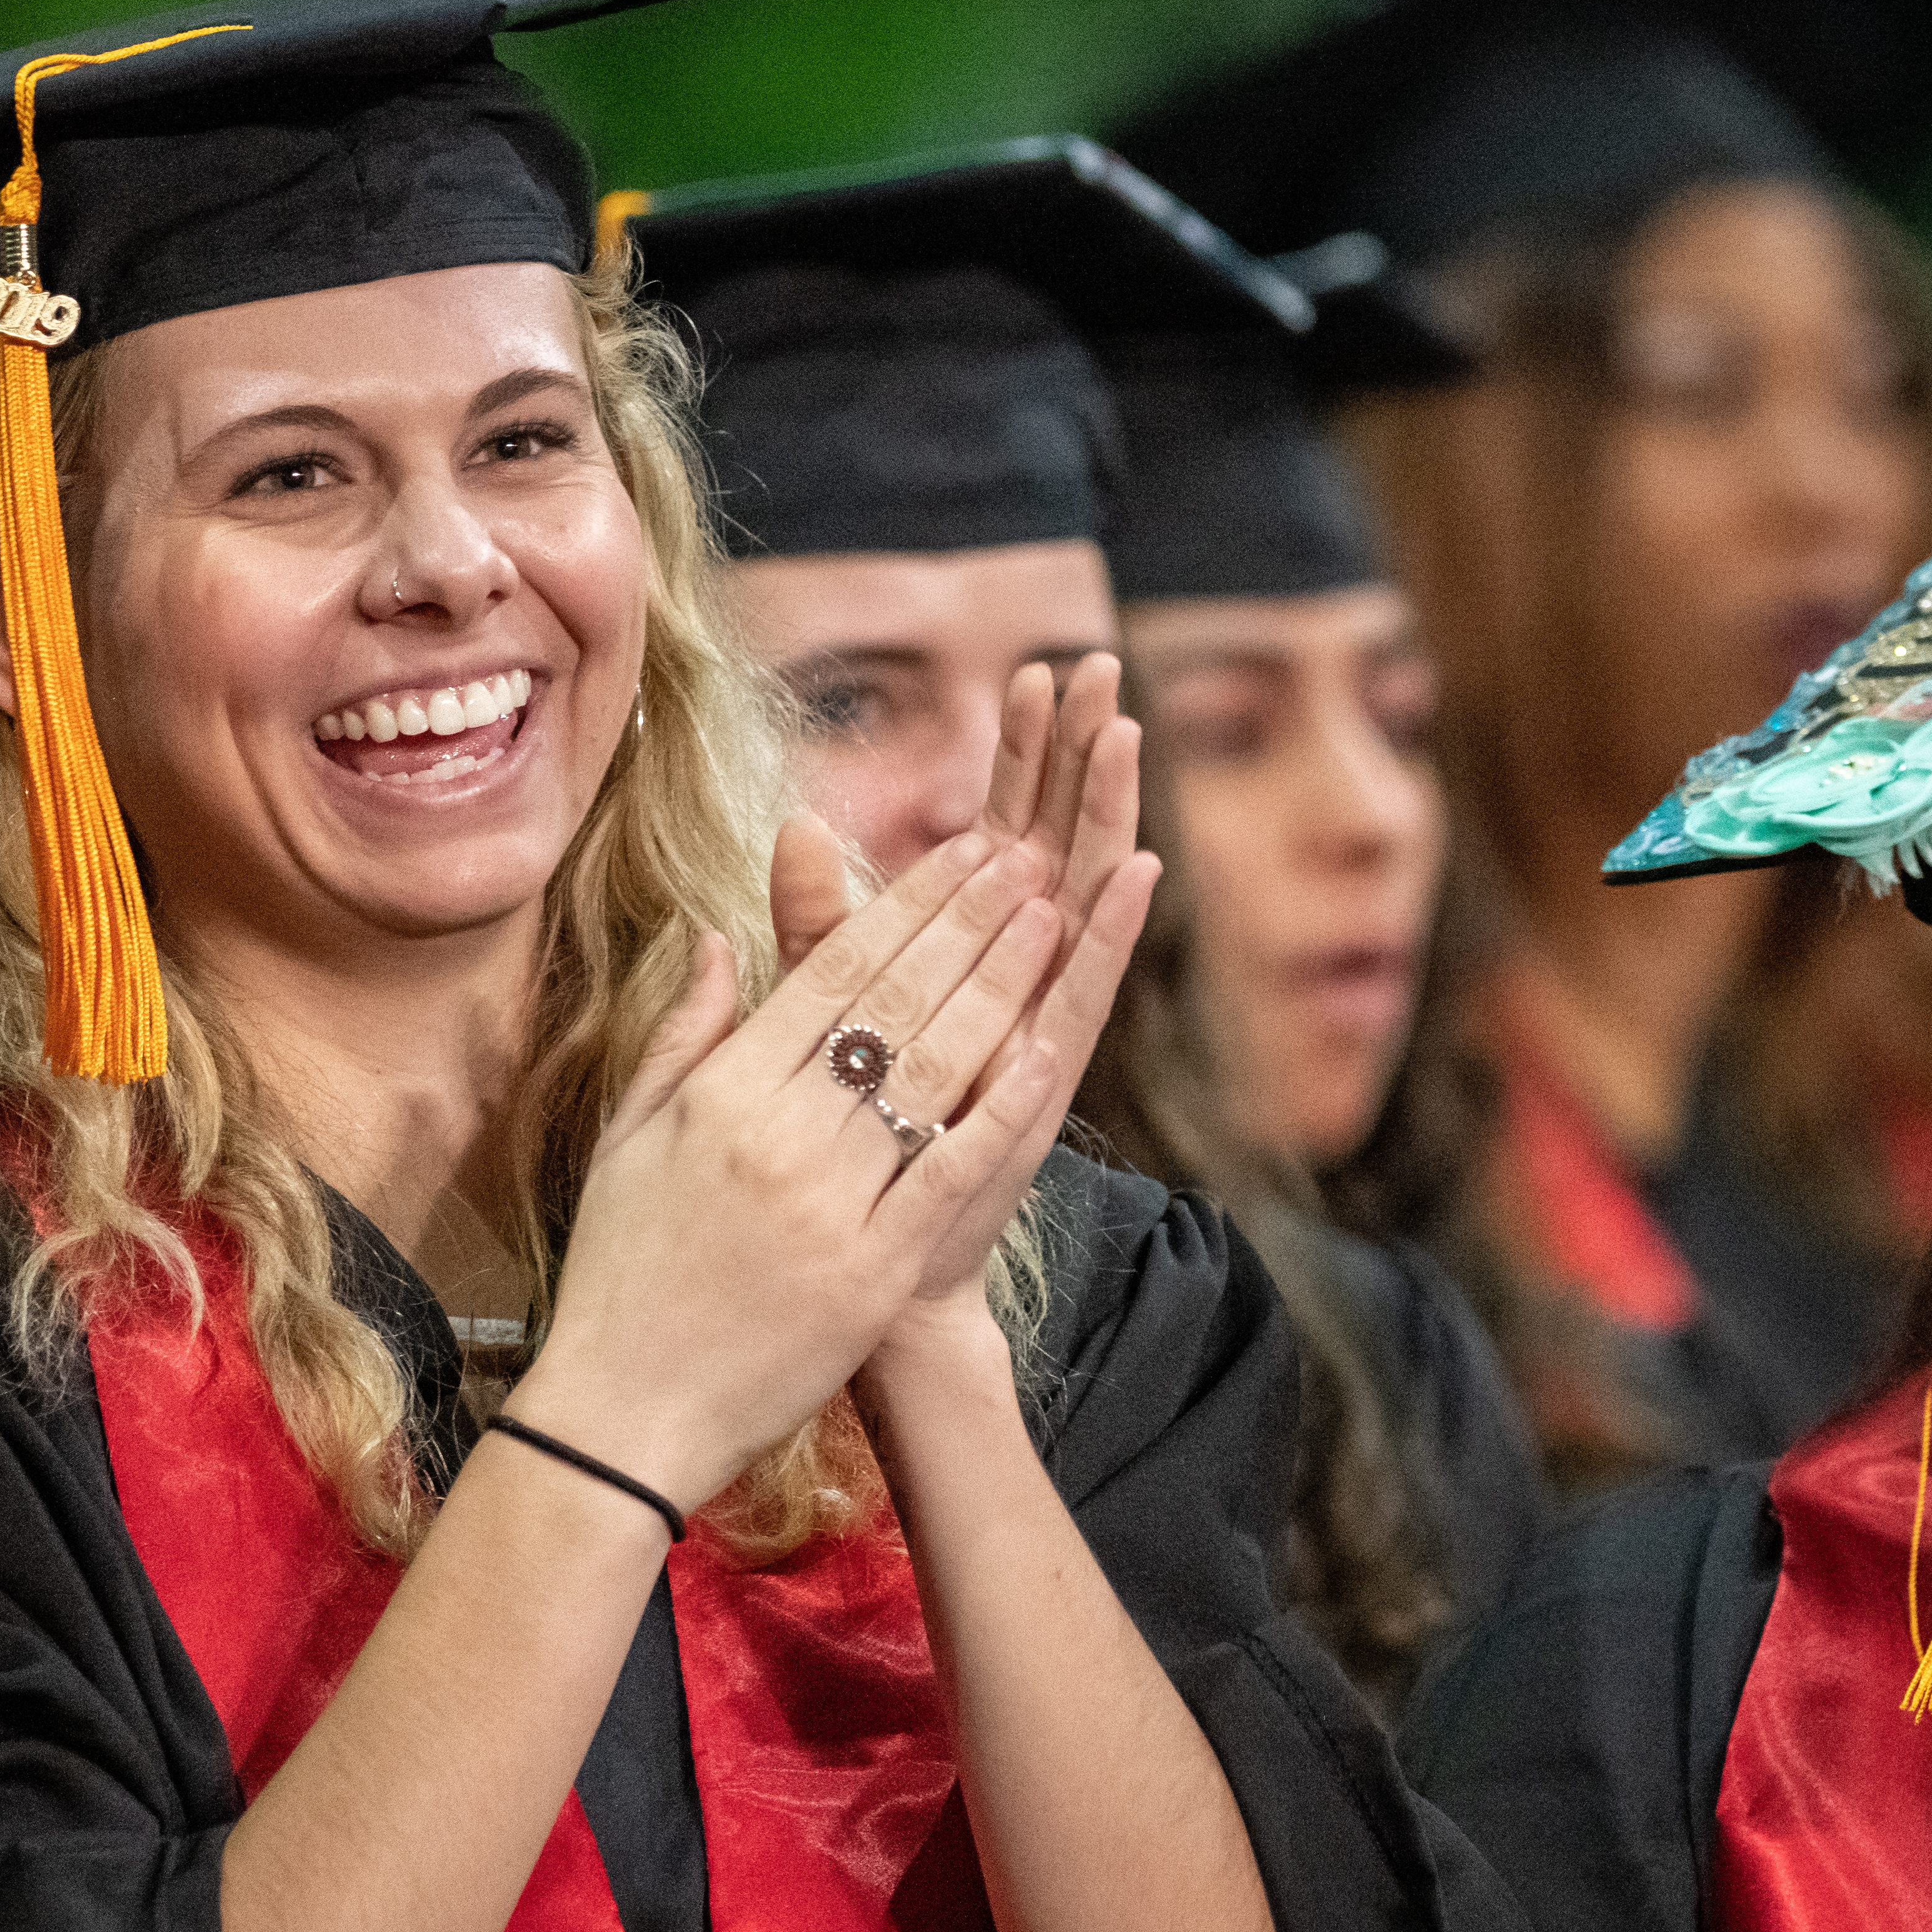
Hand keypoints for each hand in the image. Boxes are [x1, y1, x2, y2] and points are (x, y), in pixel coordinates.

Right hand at [521, 823, 1074, 1516]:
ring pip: (928, 1069)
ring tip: (1051, 917)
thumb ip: (681, 1031)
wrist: (625, 1410)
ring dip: (997, 984)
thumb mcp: (627, 1136)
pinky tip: (1046, 1047)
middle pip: (891, 1002)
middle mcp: (776, 1131)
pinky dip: (999, 1108)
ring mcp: (828, 1201)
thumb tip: (711, 935)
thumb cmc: (621, 1271)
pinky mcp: (870, 1270)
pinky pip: (947, 1172)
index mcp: (720, 1092)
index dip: (904, 903)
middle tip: (1026, 856)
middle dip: (967, 919)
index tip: (961, 851)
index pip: (830, 971)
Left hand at [877, 652, 1157, 1363]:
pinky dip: (1112, 932)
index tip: (1035, 670)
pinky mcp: (1047, 1076)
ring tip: (1123, 729)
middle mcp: (1017, 977)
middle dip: (1076, 754)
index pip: (1001, 826)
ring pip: (1081, 895)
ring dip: (1105, 812)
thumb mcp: (819, 1011)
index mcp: (964, 954)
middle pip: (1056, 838)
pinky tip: (1137, 869)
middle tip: (1098, 664)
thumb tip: (794, 825)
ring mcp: (1039, 1022)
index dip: (1021, 753)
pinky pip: (1086, 991)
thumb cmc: (847, 1137)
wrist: (878, 1267)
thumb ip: (813, 922)